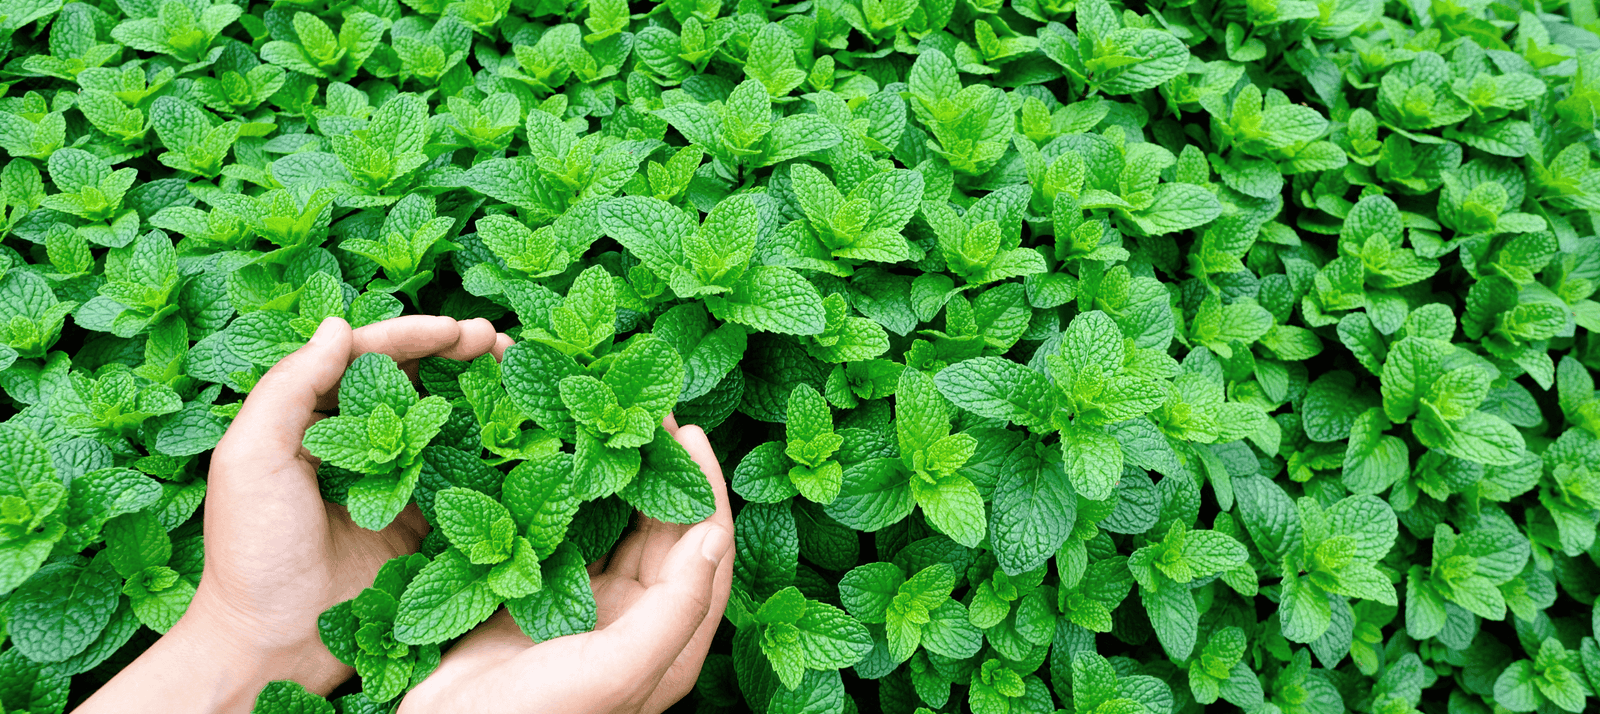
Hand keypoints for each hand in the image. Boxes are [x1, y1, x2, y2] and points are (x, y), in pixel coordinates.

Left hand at [75, 315, 510, 713]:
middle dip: (455, 354)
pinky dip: (488, 448)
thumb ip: (290, 388)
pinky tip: (518, 431)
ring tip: (516, 371)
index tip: (456, 328)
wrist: (274, 641)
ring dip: (478, 392)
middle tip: (498, 340)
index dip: (412, 336)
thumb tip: (340, 326)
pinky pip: (459, 476)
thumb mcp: (251, 458)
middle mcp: (353, 443)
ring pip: (441, 420)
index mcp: (308, 418)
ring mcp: (390, 481)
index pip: (366, 358)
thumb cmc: (251, 550)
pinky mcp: (419, 520)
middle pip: (411, 381)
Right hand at [396, 416, 734, 713]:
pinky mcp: (539, 595)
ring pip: (614, 525)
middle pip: (663, 529)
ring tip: (605, 420)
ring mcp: (587, 606)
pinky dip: (565, 494)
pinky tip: (556, 454)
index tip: (690, 433)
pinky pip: (564, 534)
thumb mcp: (618, 670)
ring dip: (615, 475)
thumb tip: (712, 535)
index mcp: (670, 641)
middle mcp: (636, 619)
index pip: (706, 550)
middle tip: (644, 409)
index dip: (704, 488)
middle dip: (660, 468)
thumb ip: (675, 609)